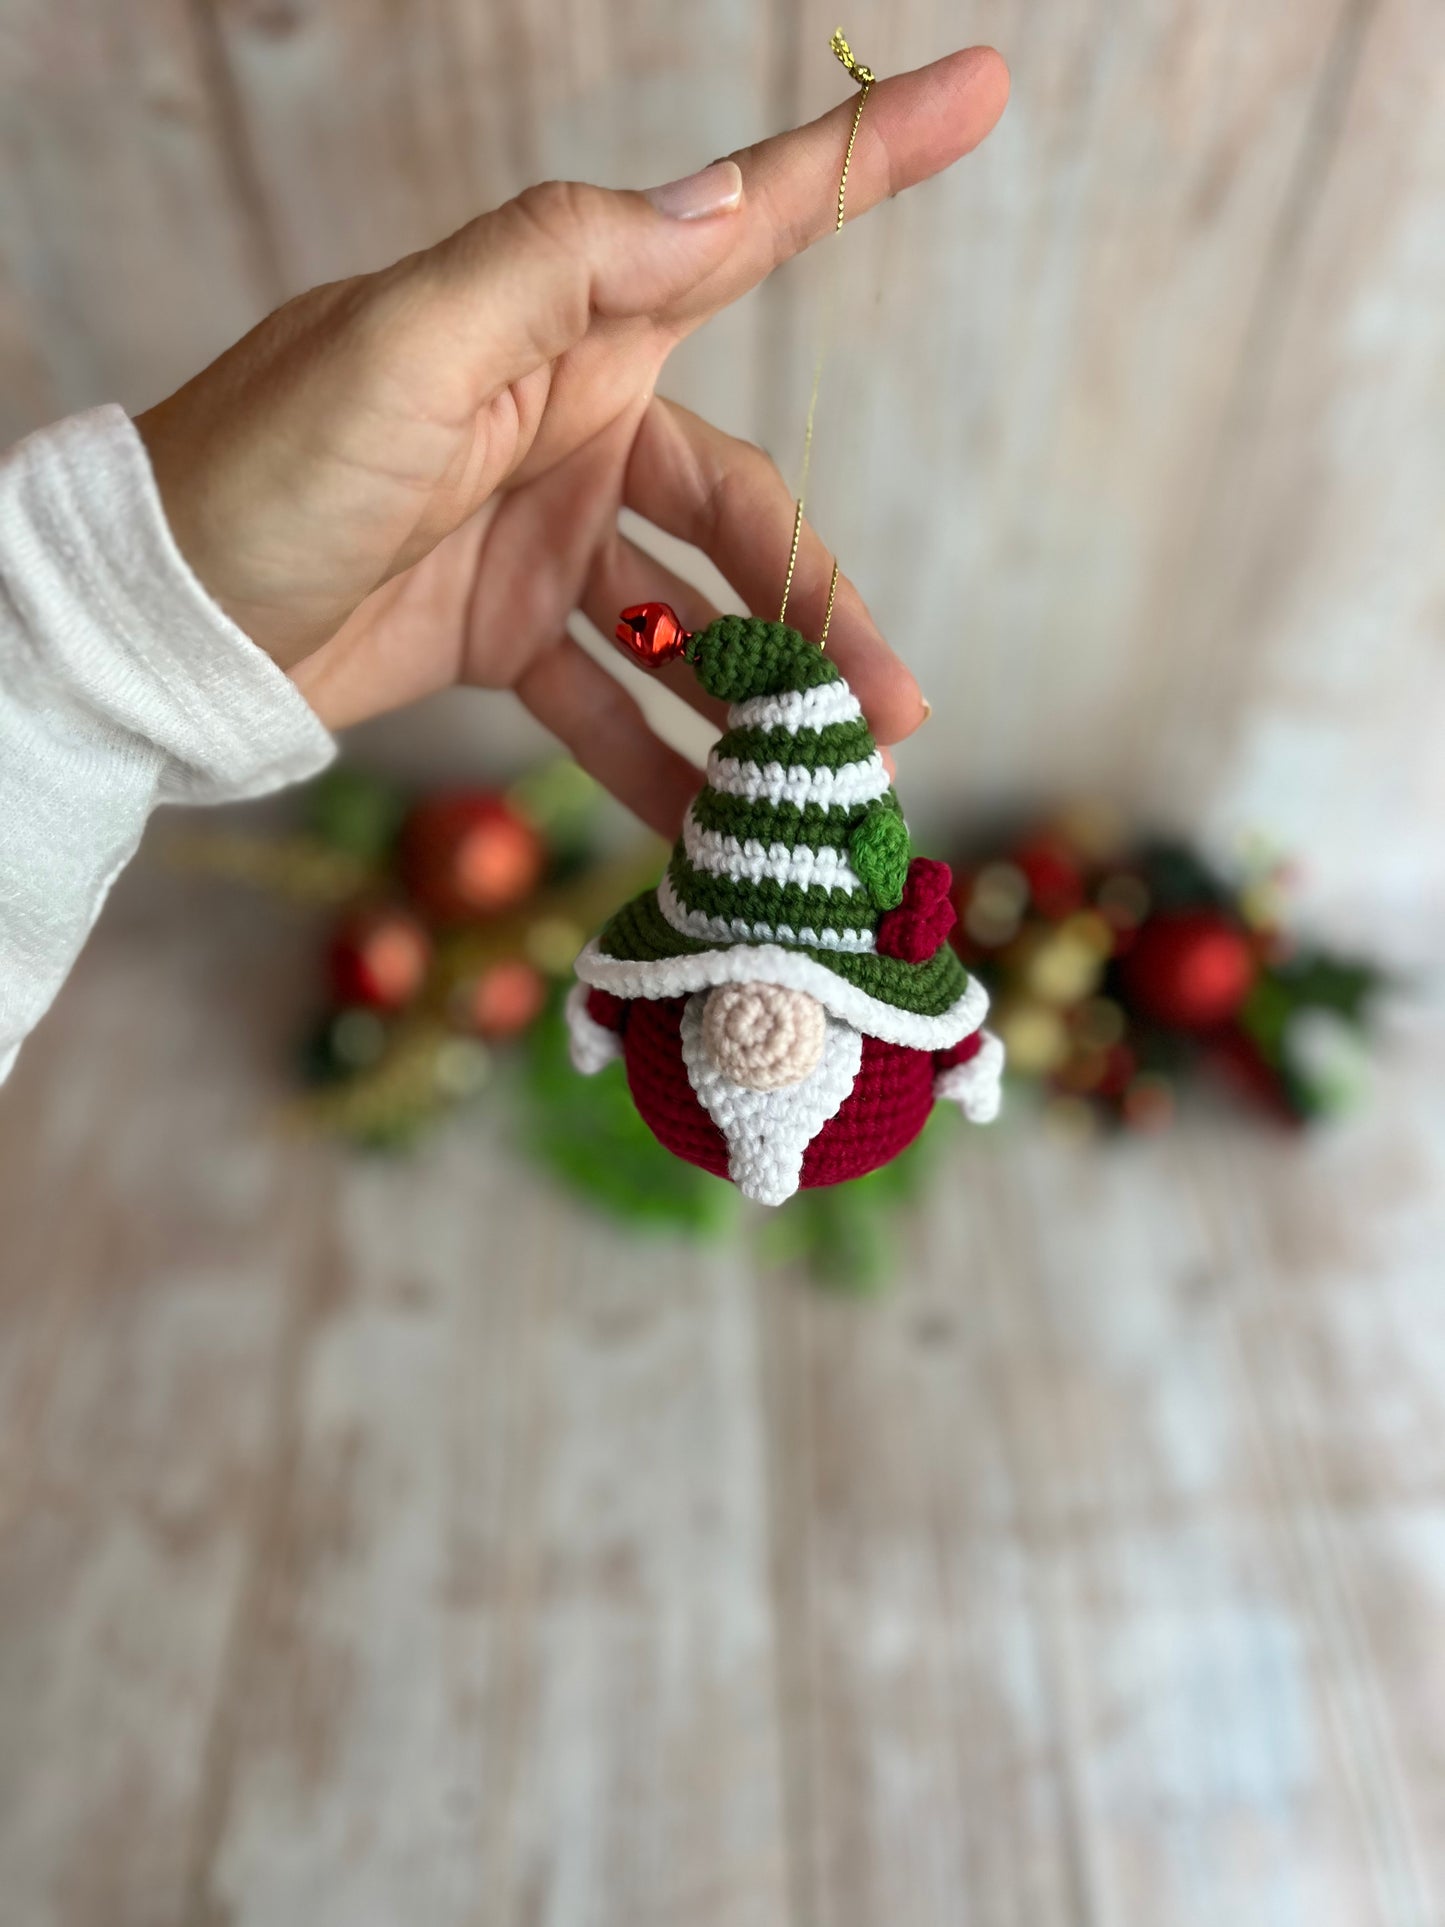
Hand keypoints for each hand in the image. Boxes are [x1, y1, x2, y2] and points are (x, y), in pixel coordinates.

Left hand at [136, 47, 1007, 835]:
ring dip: (758, 703)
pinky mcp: (504, 630)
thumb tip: (722, 204)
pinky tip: (711, 832)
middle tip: (889, 713)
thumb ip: (560, 268)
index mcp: (566, 324)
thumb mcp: (405, 348)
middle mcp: (573, 420)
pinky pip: (605, 702)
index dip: (863, 163)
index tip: (981, 93)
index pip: (743, 233)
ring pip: (690, 618)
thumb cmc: (264, 465)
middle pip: (742, 510)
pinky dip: (655, 764)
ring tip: (819, 790)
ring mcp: (543, 533)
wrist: (160, 618)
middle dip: (820, 608)